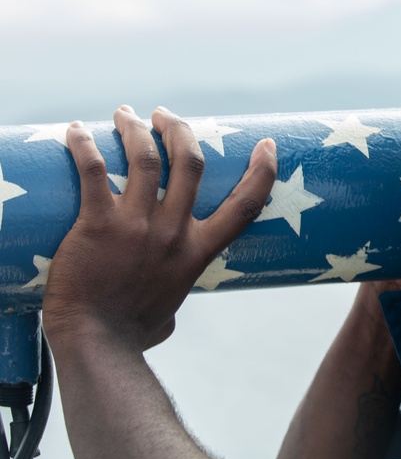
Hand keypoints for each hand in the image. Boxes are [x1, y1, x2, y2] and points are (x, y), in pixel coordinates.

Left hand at [42, 105, 276, 350]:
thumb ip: (171, 302)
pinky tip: (75, 131)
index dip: (262, 171)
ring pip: (145, 158)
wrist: (97, 344)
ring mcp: (137, 225)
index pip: (245, 205)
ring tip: (125, 115)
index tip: (267, 146)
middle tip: (163, 115)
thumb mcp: (168, 313)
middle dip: (179, 129)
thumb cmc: (130, 334)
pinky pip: (93, 172)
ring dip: (135, 128)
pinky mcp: (98, 224)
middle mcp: (173, 231)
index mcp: (197, 251)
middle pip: (189, 162)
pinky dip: (84, 145)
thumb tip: (166, 316)